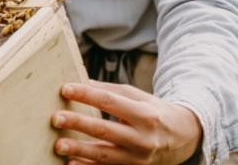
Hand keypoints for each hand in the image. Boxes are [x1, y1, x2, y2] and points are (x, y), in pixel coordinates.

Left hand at [51, 80, 201, 164]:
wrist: (183, 138)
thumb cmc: (153, 111)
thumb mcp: (137, 97)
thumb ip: (107, 91)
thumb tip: (78, 82)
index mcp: (144, 114)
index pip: (110, 101)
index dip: (86, 95)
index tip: (65, 89)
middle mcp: (142, 137)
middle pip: (106, 129)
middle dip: (80, 123)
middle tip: (56, 118)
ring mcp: (138, 157)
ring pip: (105, 154)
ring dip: (80, 150)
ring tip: (59, 145)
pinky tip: (70, 163)